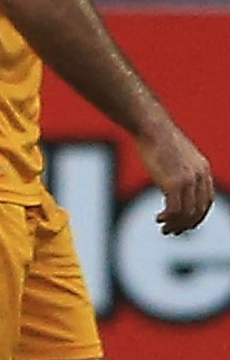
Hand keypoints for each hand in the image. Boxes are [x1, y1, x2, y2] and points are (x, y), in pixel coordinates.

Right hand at [137, 118, 214, 235]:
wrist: (151, 127)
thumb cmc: (157, 137)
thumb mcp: (176, 154)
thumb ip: (180, 168)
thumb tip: (172, 179)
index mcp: (203, 170)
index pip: (207, 201)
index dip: (198, 216)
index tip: (185, 224)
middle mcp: (200, 176)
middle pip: (199, 210)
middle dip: (187, 225)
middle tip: (172, 232)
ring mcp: (188, 180)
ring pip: (187, 213)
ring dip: (176, 225)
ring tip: (164, 229)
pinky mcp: (173, 183)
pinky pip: (175, 210)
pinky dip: (168, 219)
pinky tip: (158, 219)